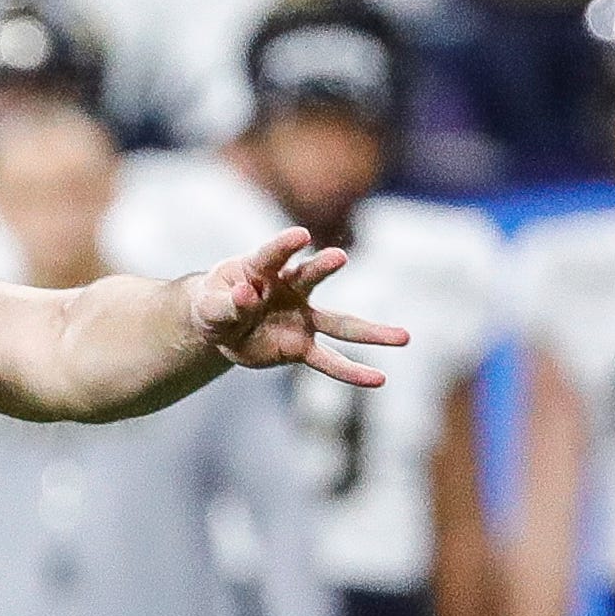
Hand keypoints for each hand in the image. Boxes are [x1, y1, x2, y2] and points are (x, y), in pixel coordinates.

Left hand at [190, 229, 406, 387]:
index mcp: (261, 268)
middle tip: (341, 257)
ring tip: (404, 337)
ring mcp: (302, 318)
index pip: (273, 253)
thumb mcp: (210, 305)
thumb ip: (228, 303)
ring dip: (370, 332)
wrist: (222, 324)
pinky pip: (328, 361)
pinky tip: (379, 379)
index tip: (302, 236)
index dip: (285, 245)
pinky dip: (351, 372)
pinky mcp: (301, 346)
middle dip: (324, 268)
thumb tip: (247, 296)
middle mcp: (290, 288)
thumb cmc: (215, 303)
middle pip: (311, 277)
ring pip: (339, 324)